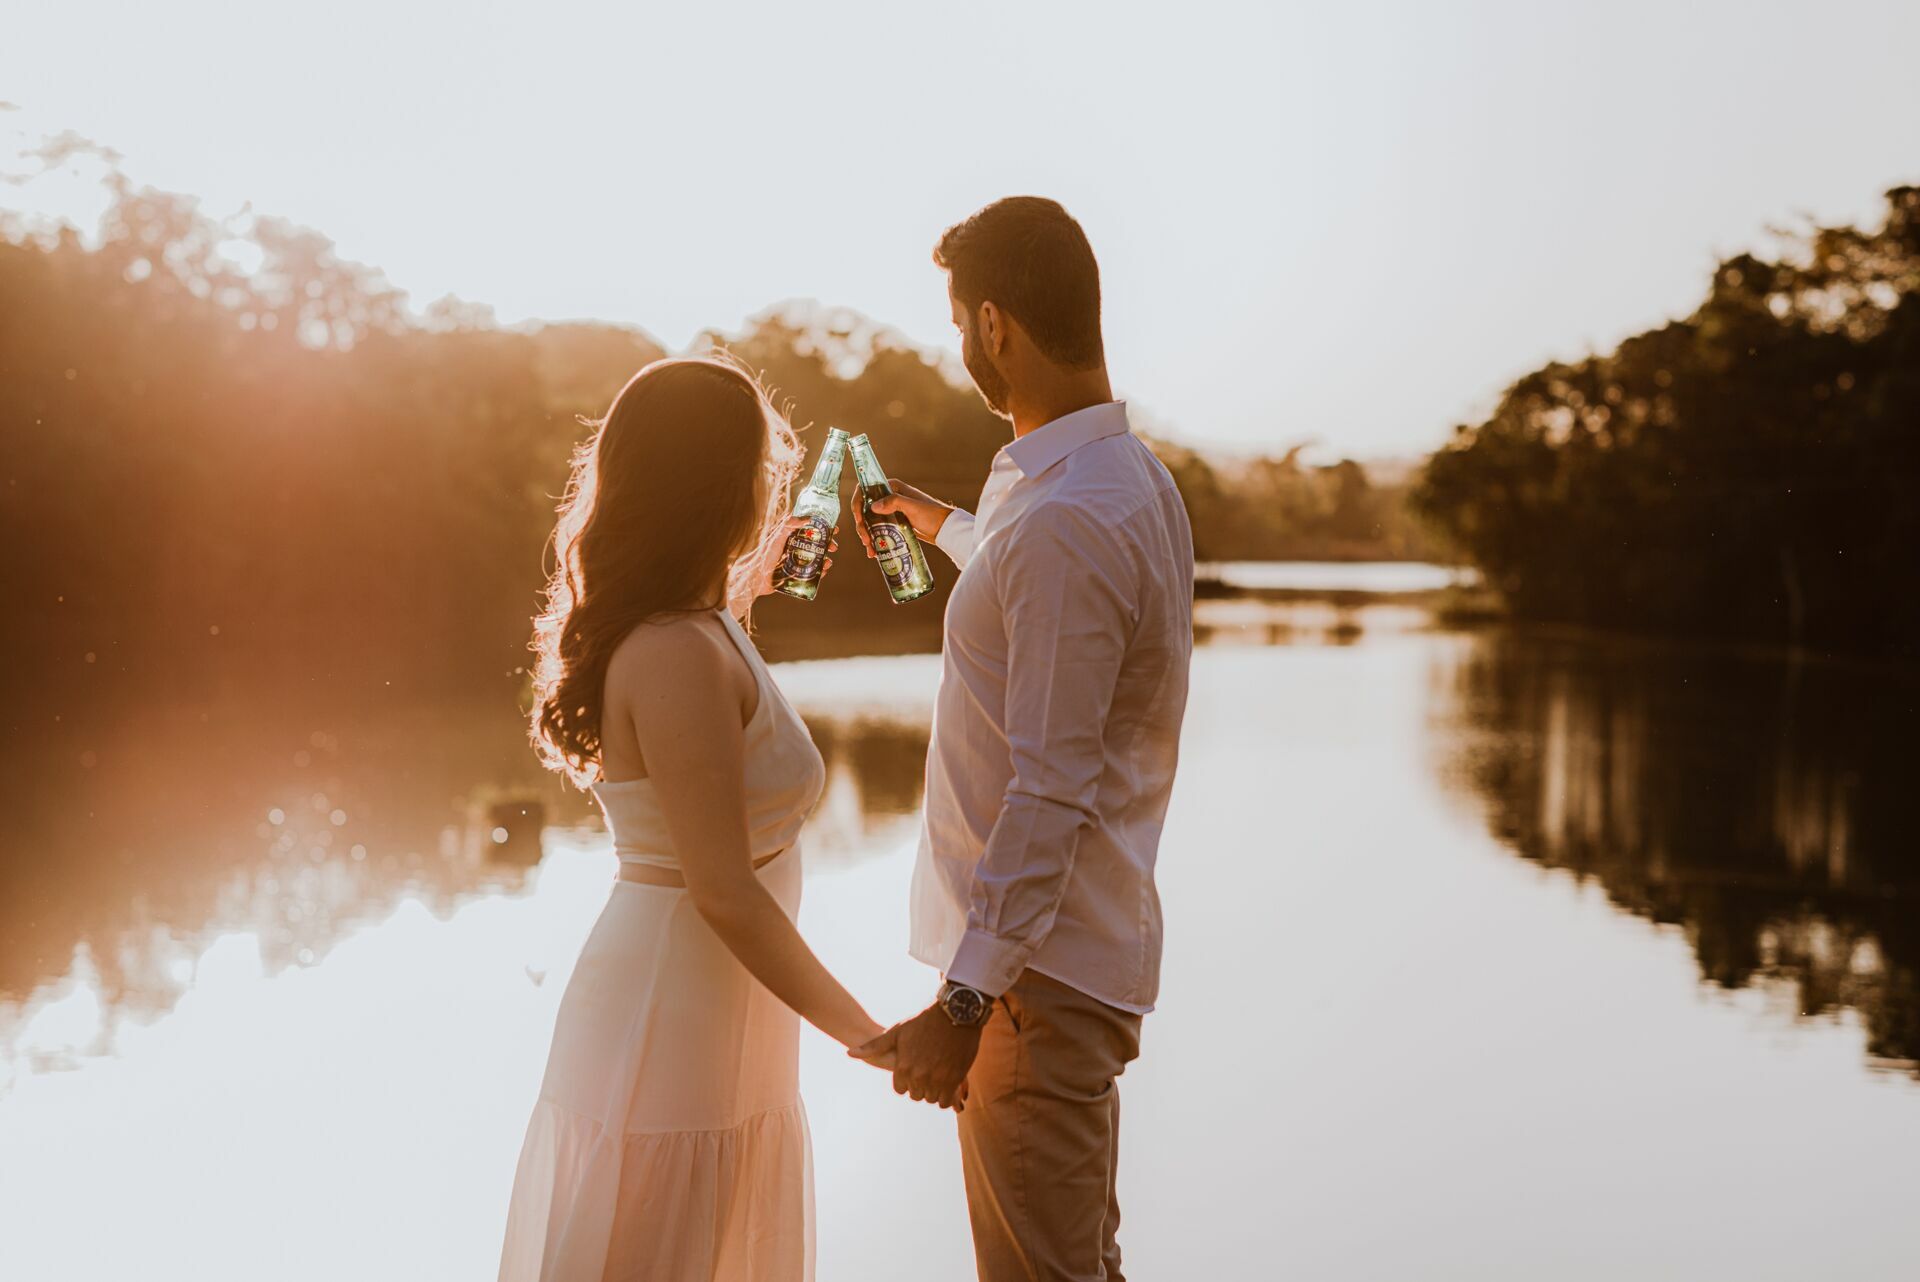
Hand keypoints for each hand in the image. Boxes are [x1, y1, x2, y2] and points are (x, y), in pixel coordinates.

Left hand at [754, 515, 836, 596]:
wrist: (755, 579)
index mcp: (790, 536)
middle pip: (815, 544)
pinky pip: (811, 572)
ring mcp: (795, 561)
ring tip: (828, 562)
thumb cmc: (763, 556)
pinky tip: (823, 572)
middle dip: (827, 544)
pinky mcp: (795, 574)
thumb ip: (788, 525)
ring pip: (815, 558)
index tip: (833, 528)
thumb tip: (808, 517)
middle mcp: (793, 547)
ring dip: (825, 559)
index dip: (822, 527)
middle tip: (834, 547)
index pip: (809, 529)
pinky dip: (820, 572)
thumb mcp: (776, 537)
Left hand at [849, 1002, 982, 1109]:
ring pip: (932, 1099)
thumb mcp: (897, 1031)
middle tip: (928, 1069)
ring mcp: (938, 1079)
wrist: (956, 1012)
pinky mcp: (955, 1080)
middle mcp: (919, 1076)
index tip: (914, 1068)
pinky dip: (947, 1096)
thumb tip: (849, 1053)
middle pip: (917, 1095)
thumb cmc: (924, 1020)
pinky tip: (947, 1081)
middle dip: (920, 1085)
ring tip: (938, 1073)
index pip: (900, 1089)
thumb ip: (874, 1046)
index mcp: (903, 1066)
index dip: (906, 1080)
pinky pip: (947, 1101)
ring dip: (934, 1090)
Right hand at [853, 479, 951, 558]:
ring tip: (870, 550)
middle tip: (866, 540)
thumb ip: (894, 502)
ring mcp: (890, 512)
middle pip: (865, 509)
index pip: (866, 491)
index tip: (858, 520)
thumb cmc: (932, 515)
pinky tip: (874, 552)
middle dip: (862, 526)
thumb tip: (873, 506)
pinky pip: (878, 531)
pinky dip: (874, 540)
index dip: (858, 504)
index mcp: (892, 487)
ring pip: (870, 522)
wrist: (945, 530)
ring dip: (867, 535)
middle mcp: (889, 497)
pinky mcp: (894, 524)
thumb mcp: (913, 507)